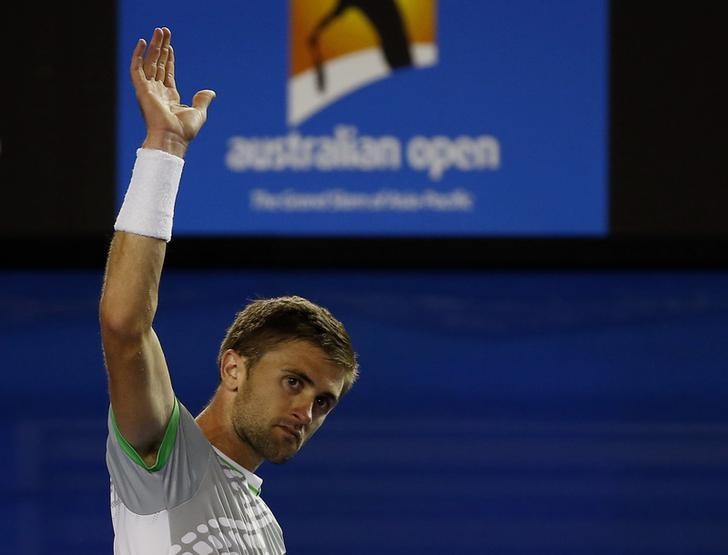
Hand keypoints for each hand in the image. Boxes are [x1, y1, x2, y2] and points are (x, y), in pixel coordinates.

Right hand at [130, 27, 215, 156]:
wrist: (172, 138)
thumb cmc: (184, 130)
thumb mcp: (198, 112)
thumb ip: (202, 100)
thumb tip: (210, 91)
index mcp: (169, 97)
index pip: (166, 73)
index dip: (168, 59)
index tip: (170, 46)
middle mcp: (157, 92)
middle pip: (157, 64)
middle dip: (161, 47)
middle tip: (164, 31)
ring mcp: (148, 90)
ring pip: (149, 62)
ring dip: (154, 46)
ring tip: (159, 31)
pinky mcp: (142, 90)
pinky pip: (136, 69)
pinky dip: (138, 55)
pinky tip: (143, 43)